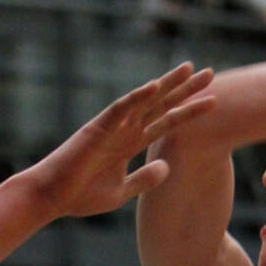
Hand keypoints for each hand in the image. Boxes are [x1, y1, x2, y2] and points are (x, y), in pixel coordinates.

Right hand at [28, 63, 215, 219]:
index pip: (166, 122)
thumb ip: (145, 179)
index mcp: (130, 143)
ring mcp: (112, 126)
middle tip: (210, 72)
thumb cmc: (81, 194)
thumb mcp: (121, 191)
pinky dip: (137, 97)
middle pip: (161, 104)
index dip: (189, 111)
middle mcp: (124, 129)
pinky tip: (155, 86)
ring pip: (145, 100)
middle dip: (186, 89)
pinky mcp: (97, 128)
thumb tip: (167, 165)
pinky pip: (121, 109)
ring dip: (167, 84)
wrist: (52, 196)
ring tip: (189, 68)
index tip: (213, 101)